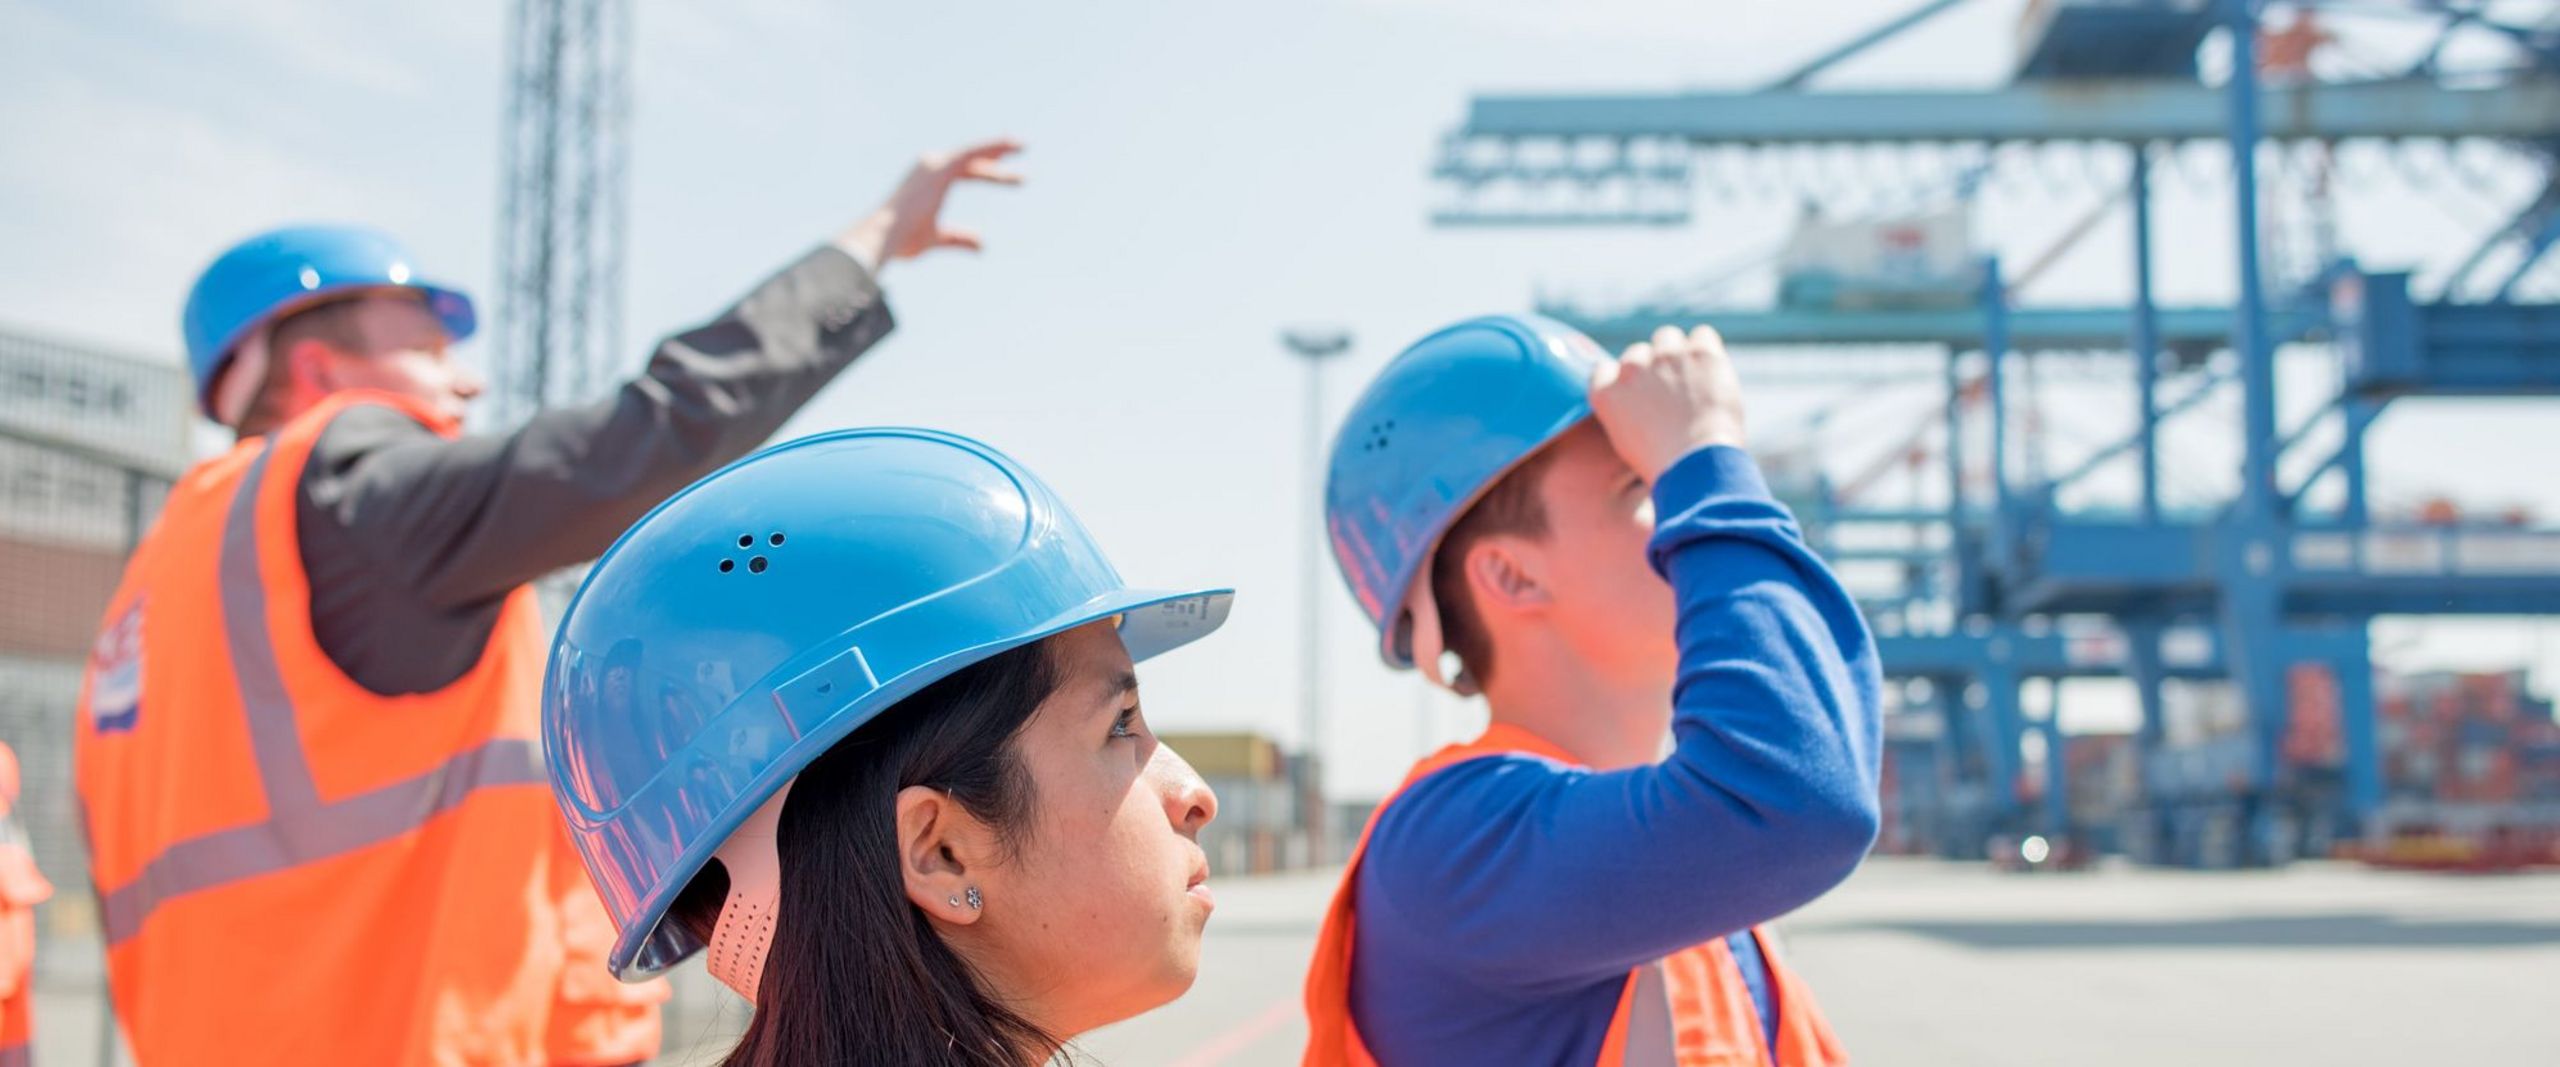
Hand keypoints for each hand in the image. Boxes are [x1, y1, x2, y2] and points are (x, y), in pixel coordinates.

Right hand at [836, 139, 1023, 271]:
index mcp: (927, 181)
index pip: (964, 172)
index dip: (988, 172)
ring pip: (972, 153)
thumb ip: (958, 238)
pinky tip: (1012, 147)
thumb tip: (983, 245)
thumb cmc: (903, 240)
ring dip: (998, 148)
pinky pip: (971, 155)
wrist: (885, 236)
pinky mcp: (940, 168)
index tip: (1009, 176)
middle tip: (1020, 149)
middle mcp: (929, 166)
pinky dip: (992, 148)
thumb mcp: (936, 239)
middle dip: (994, 154)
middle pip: (969, 158)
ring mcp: (934, 165)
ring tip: (1023, 146)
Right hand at [1587, 324, 1746, 482]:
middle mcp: (1631, 368)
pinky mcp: (1700, 353)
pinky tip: (1711, 369)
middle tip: (1672, 393)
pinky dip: (1707, 348)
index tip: (1639, 393)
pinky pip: (1702, 334)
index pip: (1605, 369)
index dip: (1624, 380)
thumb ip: (1623, 409)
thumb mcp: (1625, 440)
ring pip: (1668, 337)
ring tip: (1693, 378)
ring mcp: (1666, 357)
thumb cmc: (1664, 463)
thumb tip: (1638, 396)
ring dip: (1677, 352)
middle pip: (1639, 352)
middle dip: (1652, 368)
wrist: (1697, 464)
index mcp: (1606, 393)